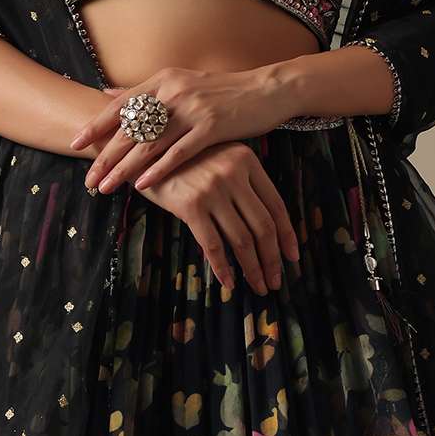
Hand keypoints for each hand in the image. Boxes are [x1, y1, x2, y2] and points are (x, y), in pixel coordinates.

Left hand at [68, 63, 294, 195]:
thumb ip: (146, 91)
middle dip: (105, 157)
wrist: (267, 90)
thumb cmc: (222, 92)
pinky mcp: (212, 127)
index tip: (75, 143)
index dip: (96, 125)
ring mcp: (192, 109)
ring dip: (124, 169)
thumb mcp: (181, 83)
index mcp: (163, 80)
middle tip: (87, 179)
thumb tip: (108, 91)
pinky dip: (157, 171)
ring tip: (105, 188)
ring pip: (149, 144)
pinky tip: (141, 186)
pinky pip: (178, 153)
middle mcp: (173, 91)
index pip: (121, 105)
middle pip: (130, 129)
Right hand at [127, 140, 300, 299]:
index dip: (287, 235)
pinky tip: (229, 283)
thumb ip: (242, 183)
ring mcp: (212, 189)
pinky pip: (212, 245)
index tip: (292, 257)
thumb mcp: (218, 159)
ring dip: (253, 268)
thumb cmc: (181, 160)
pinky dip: (223, 268)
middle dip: (272, 259)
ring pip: (242, 240)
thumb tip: (263, 227)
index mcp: (247, 161)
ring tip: (258, 286)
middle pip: (263, 226)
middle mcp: (233, 173)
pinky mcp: (190, 206)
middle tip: (274, 281)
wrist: (141, 149)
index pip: (276, 205)